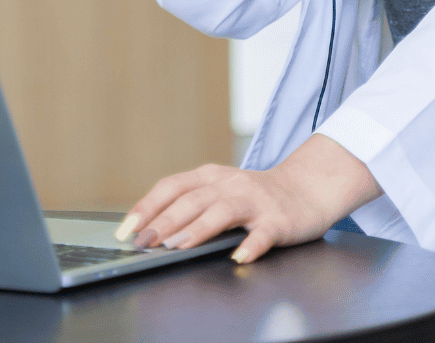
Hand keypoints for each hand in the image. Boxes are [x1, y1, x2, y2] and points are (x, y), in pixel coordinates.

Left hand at [112, 134, 380, 264]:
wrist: (306, 190)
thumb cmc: (254, 196)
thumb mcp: (219, 191)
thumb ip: (190, 204)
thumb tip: (150, 229)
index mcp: (210, 176)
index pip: (172, 186)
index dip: (147, 206)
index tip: (127, 229)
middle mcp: (230, 184)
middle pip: (193, 199)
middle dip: (166, 221)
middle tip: (147, 241)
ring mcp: (255, 201)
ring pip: (222, 211)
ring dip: (198, 228)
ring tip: (179, 245)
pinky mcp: (278, 220)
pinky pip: (263, 234)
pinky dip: (251, 245)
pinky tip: (239, 257)